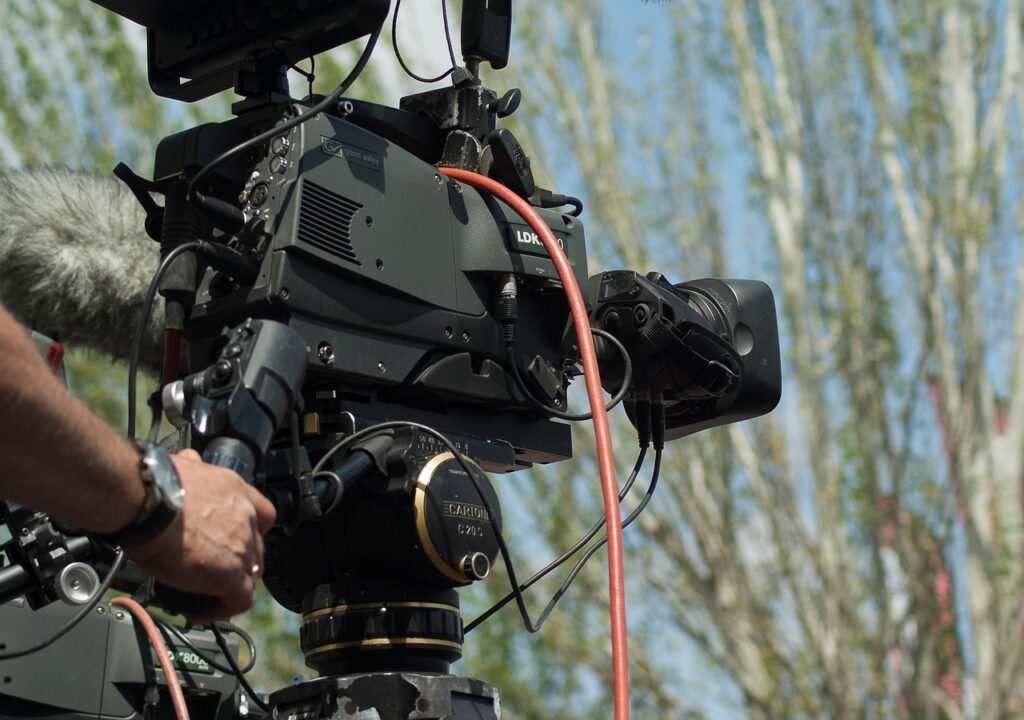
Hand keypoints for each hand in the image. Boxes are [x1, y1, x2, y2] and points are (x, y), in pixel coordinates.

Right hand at [124, 449, 275, 623]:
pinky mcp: (229, 574)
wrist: (146, 499)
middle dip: (237, 560)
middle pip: (255, 546)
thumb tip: (186, 460)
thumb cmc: (153, 483)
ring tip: (207, 593)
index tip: (234, 541)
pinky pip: (238, 600)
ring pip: (249, 574)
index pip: (262, 513)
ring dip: (230, 585)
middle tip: (212, 570)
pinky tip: (202, 611)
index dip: (251, 531)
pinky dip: (223, 609)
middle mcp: (245, 516)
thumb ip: (192, 466)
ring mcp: (241, 546)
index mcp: (234, 489)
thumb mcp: (182, 465)